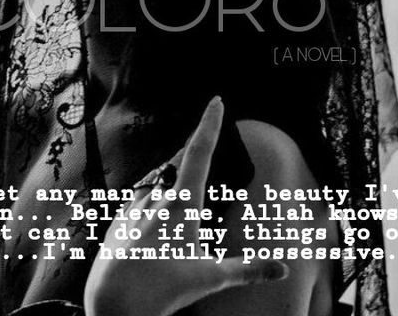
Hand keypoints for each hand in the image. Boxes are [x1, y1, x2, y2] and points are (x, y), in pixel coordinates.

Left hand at [84, 96, 288, 315]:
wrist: (114, 303)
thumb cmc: (163, 289)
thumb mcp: (210, 279)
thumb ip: (247, 270)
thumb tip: (283, 268)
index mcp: (183, 203)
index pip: (200, 152)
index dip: (209, 124)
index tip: (216, 101)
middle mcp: (158, 195)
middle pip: (181, 181)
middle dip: (189, 197)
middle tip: (185, 237)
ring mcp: (136, 204)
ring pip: (161, 198)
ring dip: (170, 214)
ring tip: (166, 252)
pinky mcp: (120, 215)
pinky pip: (142, 210)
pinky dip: (151, 223)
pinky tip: (149, 250)